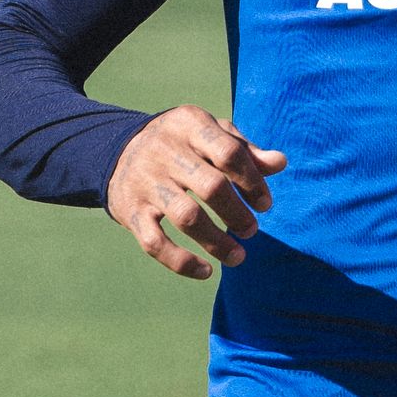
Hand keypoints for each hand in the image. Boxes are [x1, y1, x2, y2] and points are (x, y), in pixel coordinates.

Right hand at [107, 106, 287, 281]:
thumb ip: (245, 149)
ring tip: (238, 256)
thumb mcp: (210, 134)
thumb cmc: (181, 144)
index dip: (253, 182)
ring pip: (186, 217)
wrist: (117, 151)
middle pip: (211, 187)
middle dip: (238, 214)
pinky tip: (206, 271)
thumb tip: (279, 163)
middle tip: (251, 230)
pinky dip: (181, 262)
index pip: (229, 153)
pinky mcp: (130, 211)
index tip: (265, 204)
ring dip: (217, 242)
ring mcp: (145, 182)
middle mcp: (164, 151)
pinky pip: (155, 243)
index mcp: (189, 125)